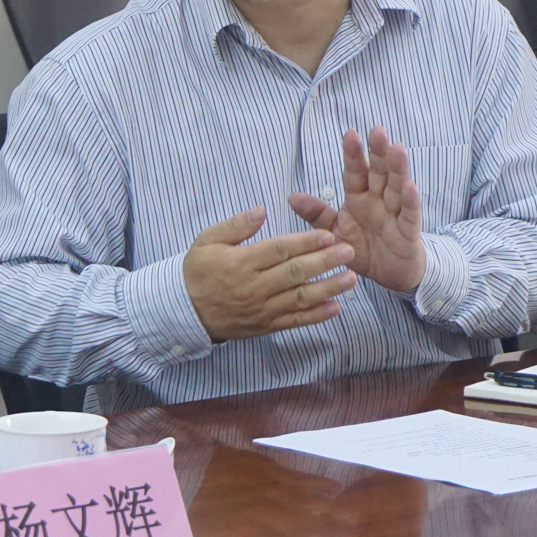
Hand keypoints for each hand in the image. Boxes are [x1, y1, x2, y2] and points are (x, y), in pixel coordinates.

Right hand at [182, 207, 356, 341]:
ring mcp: (261, 309)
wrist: (185, 311)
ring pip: (299, 298)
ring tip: (351, 279)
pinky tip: (336, 307)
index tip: (328, 234)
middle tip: (349, 252)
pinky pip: (294, 322)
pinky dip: (316, 316)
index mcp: (241, 263)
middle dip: (324, 262)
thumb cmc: (198, 271)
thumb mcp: (207, 240)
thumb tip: (261, 210)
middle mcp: (253, 287)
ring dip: (328, 288)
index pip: (279, 250)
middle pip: (294, 273)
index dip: (305, 242)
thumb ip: (236, 225)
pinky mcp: (265, 326)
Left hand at [288, 128, 425, 294]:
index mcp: (358, 197)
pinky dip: (410, 201)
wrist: (389, 275)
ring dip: (398, 169)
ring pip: (396, 188)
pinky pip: (409, 215)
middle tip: (377, 130)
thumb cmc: (362, 248)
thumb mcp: (334, 232)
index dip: (353, 154)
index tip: (350, 133)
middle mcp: (378, 200)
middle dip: (378, 152)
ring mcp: (394, 214)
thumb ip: (317, 214)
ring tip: (398, 149)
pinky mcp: (409, 232)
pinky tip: (411, 185)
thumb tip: (291, 196)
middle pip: (378, 173)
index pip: (355, 172)